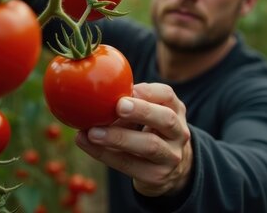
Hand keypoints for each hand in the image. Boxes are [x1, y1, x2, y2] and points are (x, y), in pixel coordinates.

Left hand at [75, 83, 192, 196]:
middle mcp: (179, 133)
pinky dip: (105, 154)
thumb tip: (97, 96)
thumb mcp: (150, 115)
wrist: (170, 170)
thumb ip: (132, 104)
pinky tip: (87, 144)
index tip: (128, 90)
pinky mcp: (156, 176)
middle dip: (142, 111)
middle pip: (166, 120)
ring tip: (93, 132)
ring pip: (150, 145)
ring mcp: (171, 156)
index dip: (148, 92)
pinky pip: (129, 164)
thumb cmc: (150, 132)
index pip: (166, 95)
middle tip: (118, 106)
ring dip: (119, 137)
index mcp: (175, 110)